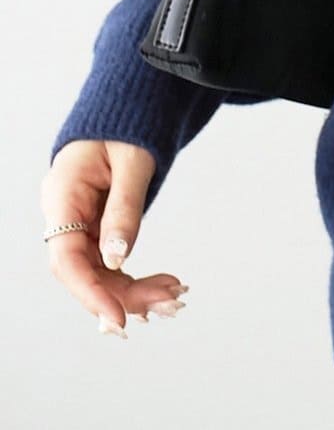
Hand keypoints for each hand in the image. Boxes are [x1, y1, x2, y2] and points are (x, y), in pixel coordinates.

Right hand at [41, 141, 188, 335]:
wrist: (129, 111)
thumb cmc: (128, 127)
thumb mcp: (133, 162)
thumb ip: (124, 208)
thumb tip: (117, 258)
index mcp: (62, 196)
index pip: (66, 258)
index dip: (90, 292)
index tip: (120, 318)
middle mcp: (64, 214)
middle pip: (83, 272)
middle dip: (123, 294)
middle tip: (170, 303)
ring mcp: (77, 223)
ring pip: (98, 272)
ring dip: (133, 290)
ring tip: (174, 297)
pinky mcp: (94, 227)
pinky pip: (108, 261)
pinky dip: (134, 276)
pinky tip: (164, 286)